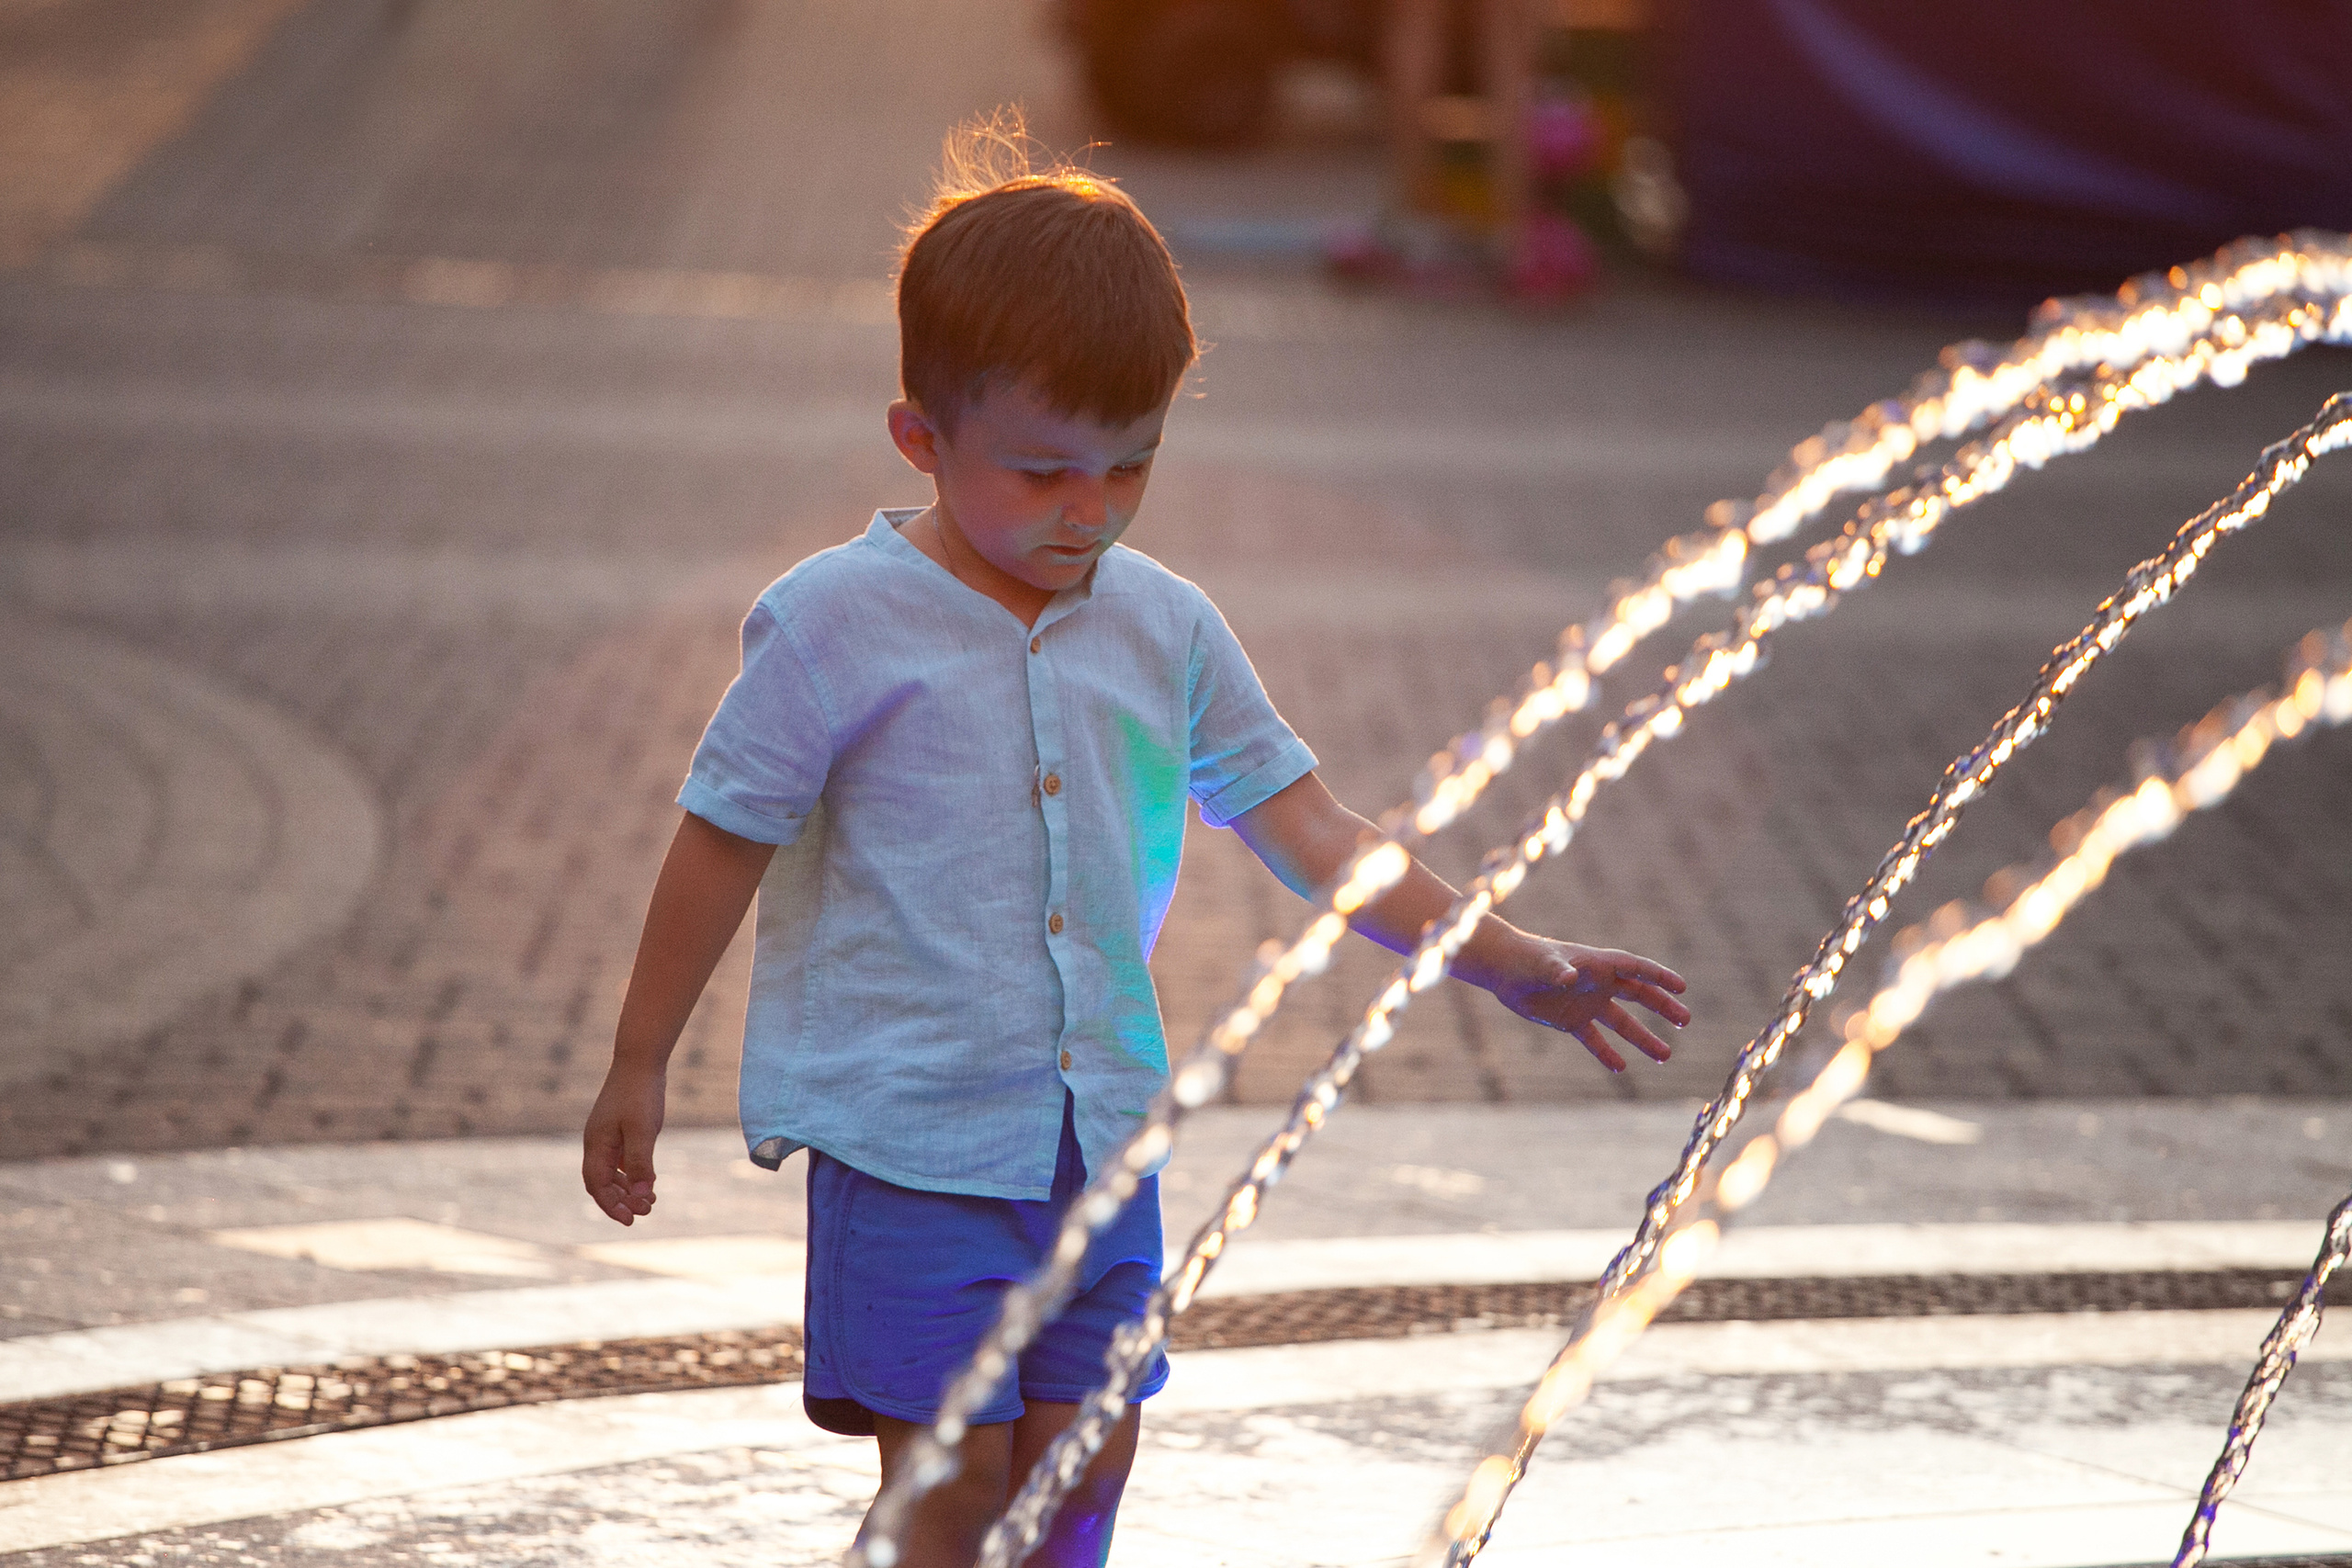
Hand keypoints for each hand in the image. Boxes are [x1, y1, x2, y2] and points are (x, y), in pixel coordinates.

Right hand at [582, 1063, 665, 1224]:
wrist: (640, 1060)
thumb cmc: (640, 1094)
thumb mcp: (643, 1131)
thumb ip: (640, 1163)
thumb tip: (641, 1195)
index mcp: (596, 1146)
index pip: (598, 1186)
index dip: (612, 1206)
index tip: (631, 1221)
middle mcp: (596, 1143)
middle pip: (601, 1184)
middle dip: (620, 1201)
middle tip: (645, 1212)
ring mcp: (605, 1136)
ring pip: (610, 1173)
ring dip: (626, 1190)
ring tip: (649, 1201)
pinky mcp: (617, 1129)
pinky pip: (619, 1160)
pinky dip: (630, 1174)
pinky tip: (648, 1180)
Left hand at [1487, 940, 1689, 1072]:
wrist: (1504, 969)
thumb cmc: (1525, 958)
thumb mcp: (1542, 963)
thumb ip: (1557, 969)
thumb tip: (1570, 978)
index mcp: (1598, 964)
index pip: (1636, 969)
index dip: (1659, 977)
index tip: (1681, 987)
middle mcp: (1598, 984)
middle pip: (1638, 995)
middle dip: (1662, 1007)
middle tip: (1685, 1021)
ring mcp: (1586, 1003)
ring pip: (1622, 1023)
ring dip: (1642, 1038)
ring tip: (1665, 1056)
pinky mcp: (1571, 1020)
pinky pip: (1594, 1039)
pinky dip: (1606, 1053)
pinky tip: (1621, 1067)